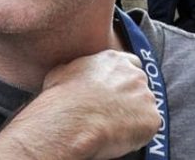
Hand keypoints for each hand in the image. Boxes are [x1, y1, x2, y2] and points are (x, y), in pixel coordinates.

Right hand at [0, 50, 159, 159]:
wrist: (67, 119)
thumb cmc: (55, 99)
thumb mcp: (59, 72)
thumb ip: (70, 69)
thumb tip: (45, 64)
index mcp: (109, 58)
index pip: (124, 63)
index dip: (114, 79)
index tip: (106, 91)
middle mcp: (130, 72)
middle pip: (136, 82)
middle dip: (123, 95)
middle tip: (105, 112)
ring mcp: (143, 94)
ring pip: (141, 104)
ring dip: (128, 114)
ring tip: (105, 127)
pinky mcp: (149, 117)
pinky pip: (146, 125)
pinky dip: (133, 132)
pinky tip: (114, 136)